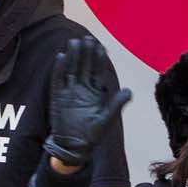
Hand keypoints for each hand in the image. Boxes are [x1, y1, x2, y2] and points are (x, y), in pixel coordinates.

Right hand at [45, 37, 130, 172]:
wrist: (74, 147)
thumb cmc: (92, 135)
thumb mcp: (106, 119)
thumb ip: (116, 104)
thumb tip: (129, 91)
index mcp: (96, 92)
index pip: (98, 71)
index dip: (99, 59)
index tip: (102, 46)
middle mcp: (82, 88)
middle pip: (84, 66)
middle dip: (86, 53)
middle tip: (88, 38)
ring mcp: (69, 91)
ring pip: (71, 69)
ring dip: (73, 56)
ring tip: (75, 42)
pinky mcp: (57, 96)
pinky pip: (58, 79)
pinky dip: (59, 69)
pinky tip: (62, 56)